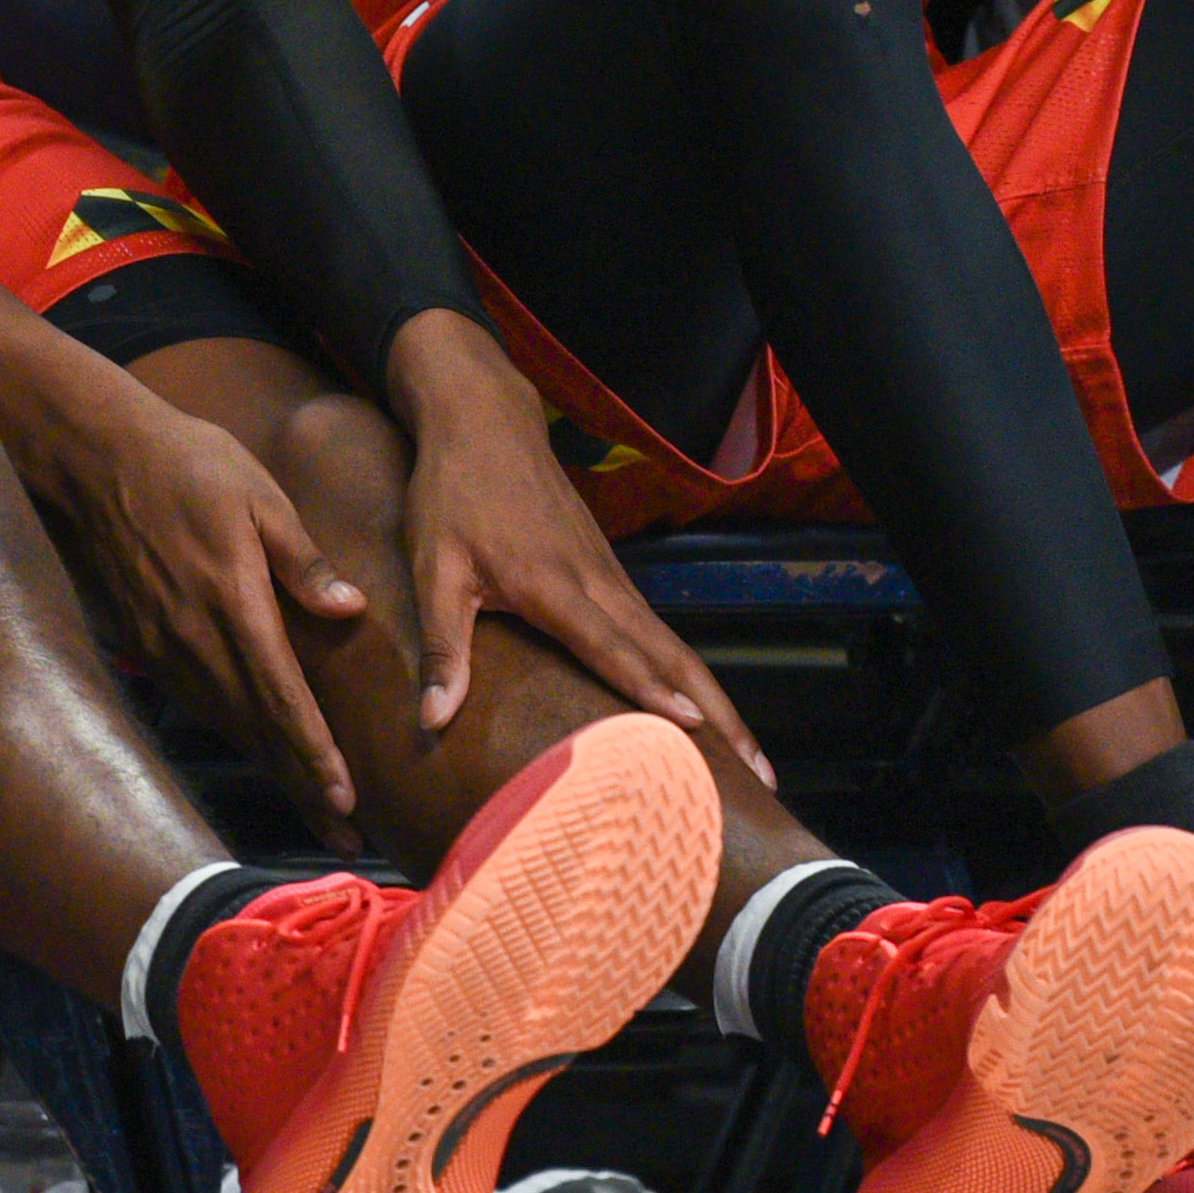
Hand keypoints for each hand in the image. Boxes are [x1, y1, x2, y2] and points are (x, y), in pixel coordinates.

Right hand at [48, 388, 374, 819]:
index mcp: (232, 604)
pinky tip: (261, 753)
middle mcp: (195, 641)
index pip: (282, 697)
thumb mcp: (258, 496)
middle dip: (303, 786)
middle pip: (258, 730)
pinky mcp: (145, 645)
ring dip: (273, 769)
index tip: (345, 800)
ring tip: (315, 812)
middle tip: (347, 838)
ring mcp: (165, 649)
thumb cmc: (187, 464)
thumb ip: (302, 560)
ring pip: (228, 725)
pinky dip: (236, 736)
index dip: (314, 754)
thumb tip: (349, 608)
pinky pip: (199, 705)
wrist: (94, 456)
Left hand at [383, 316, 771, 785]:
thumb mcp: (434, 569)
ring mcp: (610, 575)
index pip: (610, 646)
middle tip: (760, 770)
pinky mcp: (609, 572)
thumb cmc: (454, 495)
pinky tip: (698, 706)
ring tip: (748, 755)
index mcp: (553, 585)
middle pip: (670, 654)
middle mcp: (596, 582)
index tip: (690, 726)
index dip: (648, 688)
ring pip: (673, 644)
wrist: (487, 422)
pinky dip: (686, 672)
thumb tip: (433, 720)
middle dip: (717, 713)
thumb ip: (442, 647)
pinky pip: (656, 631)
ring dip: (712, 698)